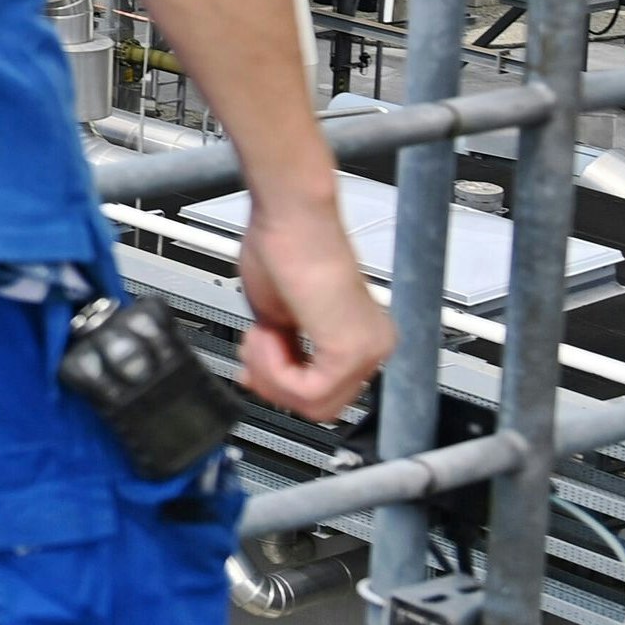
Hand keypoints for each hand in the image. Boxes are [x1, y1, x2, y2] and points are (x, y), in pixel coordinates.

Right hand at [237, 193, 394, 420]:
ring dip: (270, 373)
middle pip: (320, 407)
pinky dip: (273, 369)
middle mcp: (374, 346)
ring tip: (259, 334)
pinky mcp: (351, 350)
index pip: (325, 393)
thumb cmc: (282, 245)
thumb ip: (277, 350)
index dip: (280, 386)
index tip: (251, 368)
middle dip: (272, 381)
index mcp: (360, 337)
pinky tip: (265, 334)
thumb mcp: (275, 314)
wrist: (290, 216)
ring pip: (314, 406)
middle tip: (252, 347)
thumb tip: (258, 379)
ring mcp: (368, 350)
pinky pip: (307, 391)